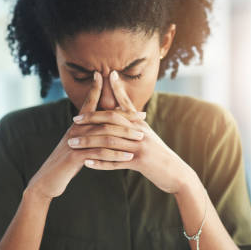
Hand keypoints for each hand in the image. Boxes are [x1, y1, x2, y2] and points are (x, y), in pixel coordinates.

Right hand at [26, 72, 138, 199]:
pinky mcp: (75, 157)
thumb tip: (102, 122)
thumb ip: (89, 131)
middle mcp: (76, 129)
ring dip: (125, 135)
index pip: (89, 102)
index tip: (105, 75)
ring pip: (105, 135)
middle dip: (126, 116)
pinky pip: (99, 154)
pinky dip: (115, 155)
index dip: (96, 88)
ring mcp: (75, 142)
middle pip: (104, 117)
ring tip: (141, 137)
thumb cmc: (67, 161)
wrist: (48, 179)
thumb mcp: (78, 143)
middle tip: (143, 116)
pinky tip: (128, 158)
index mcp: (78, 124)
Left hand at [68, 70, 196, 193]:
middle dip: (91, 119)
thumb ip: (136, 124)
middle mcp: (141, 132)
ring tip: (73, 143)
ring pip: (109, 141)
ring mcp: (141, 146)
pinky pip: (116, 162)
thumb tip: (123, 114)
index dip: (116, 90)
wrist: (177, 173)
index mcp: (141, 124)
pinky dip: (100, 163)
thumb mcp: (149, 136)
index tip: (104, 76)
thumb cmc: (161, 156)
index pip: (126, 104)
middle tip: (74, 120)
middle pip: (112, 121)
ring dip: (89, 142)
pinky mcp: (140, 162)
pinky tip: (87, 163)